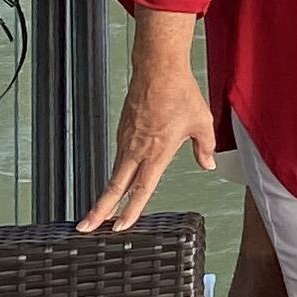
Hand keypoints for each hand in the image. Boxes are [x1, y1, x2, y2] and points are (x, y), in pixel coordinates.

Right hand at [79, 24, 214, 232]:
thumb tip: (208, 164)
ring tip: (100, 211)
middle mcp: (136, 149)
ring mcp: (126, 139)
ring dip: (108, 193)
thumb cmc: (180, 93)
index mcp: (156, 153)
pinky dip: (116, 172)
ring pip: (115, 173)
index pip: (141, 189)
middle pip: (115, 187)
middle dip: (100, 210)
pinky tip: (119, 179)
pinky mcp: (122, 129)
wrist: (158, 69)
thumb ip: (205, 148)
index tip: (119, 227)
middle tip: (87, 228)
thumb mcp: (202, 123)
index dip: (130, 211)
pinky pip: (119, 156)